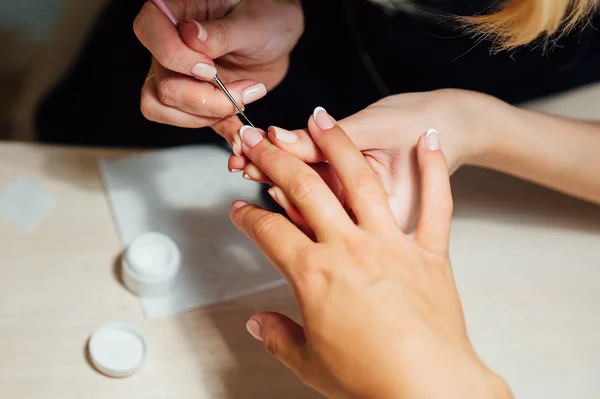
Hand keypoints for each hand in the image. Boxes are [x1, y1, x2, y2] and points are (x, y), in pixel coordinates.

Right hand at [134, 0, 303, 151]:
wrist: (278, 40)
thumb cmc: (265, 17)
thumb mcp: (253, 22)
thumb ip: (222, 32)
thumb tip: (192, 36)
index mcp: (176, 12)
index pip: (149, 31)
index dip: (175, 57)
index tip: (209, 69)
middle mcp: (168, 44)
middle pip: (163, 85)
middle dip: (206, 99)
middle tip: (243, 91)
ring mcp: (176, 73)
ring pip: (164, 108)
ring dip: (207, 115)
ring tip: (242, 101)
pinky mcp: (194, 98)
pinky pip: (189, 121)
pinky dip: (218, 130)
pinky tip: (238, 128)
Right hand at [229, 114, 512, 397]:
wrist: (430, 391)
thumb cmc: (372, 381)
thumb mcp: (311, 363)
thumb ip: (279, 337)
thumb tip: (257, 323)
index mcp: (315, 275)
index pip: (268, 232)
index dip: (248, 216)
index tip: (240, 208)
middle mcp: (350, 249)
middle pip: (303, 189)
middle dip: (273, 159)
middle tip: (255, 140)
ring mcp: (391, 244)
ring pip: (360, 180)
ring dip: (337, 144)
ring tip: (319, 118)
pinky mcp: (429, 251)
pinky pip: (435, 203)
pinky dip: (434, 171)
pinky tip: (427, 140)